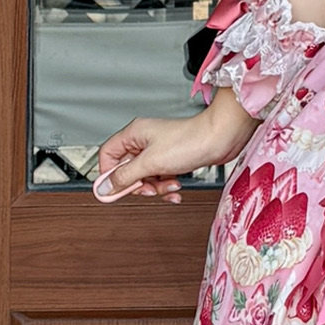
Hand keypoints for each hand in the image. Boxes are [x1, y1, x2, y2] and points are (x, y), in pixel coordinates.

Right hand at [92, 97, 244, 203]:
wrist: (220, 139)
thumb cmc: (190, 141)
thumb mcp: (151, 163)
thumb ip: (125, 176)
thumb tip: (104, 187)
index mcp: (134, 134)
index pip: (108, 155)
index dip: (108, 174)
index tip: (115, 190)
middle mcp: (144, 141)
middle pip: (127, 170)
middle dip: (138, 184)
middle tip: (148, 189)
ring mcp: (158, 150)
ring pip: (145, 177)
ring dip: (156, 187)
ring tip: (169, 185)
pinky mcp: (172, 159)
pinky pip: (160, 178)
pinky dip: (167, 186)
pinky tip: (176, 188)